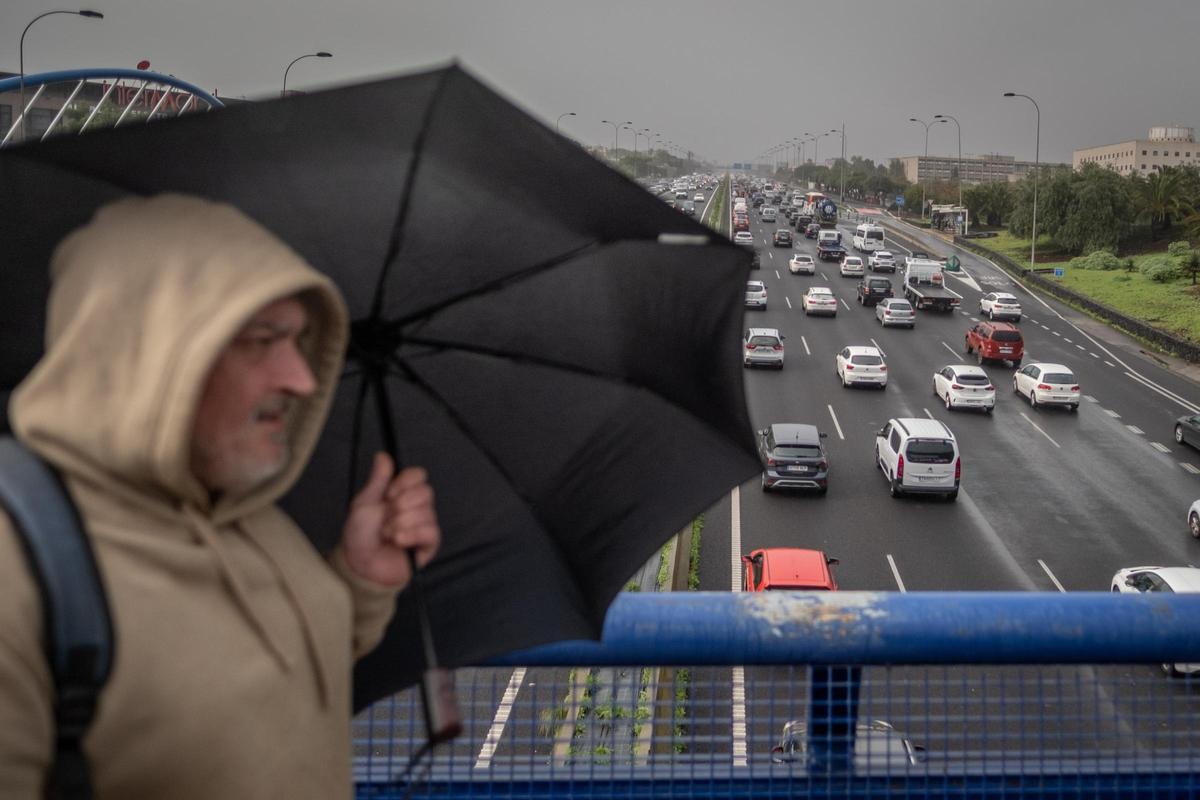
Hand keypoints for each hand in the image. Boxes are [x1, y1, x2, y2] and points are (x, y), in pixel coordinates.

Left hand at [339, 453, 439, 587]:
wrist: (359, 564)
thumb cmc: (360, 534)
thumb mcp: (364, 503)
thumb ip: (377, 479)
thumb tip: (383, 455)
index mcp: (402, 494)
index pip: (419, 475)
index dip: (405, 482)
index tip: (388, 493)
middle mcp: (416, 507)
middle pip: (426, 492)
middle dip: (402, 505)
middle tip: (386, 517)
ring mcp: (424, 526)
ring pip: (427, 513)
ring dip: (401, 523)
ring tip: (387, 534)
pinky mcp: (429, 545)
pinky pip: (431, 532)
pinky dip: (412, 534)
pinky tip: (398, 541)